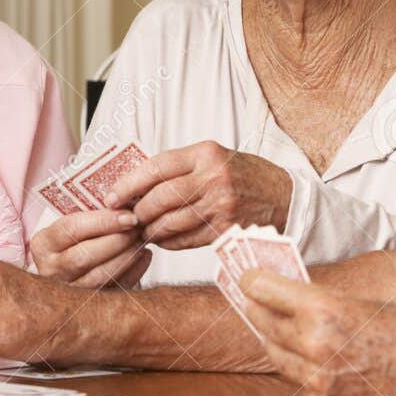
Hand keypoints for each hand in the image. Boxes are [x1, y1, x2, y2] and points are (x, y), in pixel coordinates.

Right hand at [30, 209, 152, 287]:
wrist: (64, 272)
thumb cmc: (73, 240)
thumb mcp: (71, 225)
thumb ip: (92, 216)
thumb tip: (127, 201)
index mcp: (43, 243)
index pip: (73, 229)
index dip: (104, 221)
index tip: (128, 215)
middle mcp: (50, 269)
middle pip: (85, 255)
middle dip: (117, 240)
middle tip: (138, 228)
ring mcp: (67, 290)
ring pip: (100, 276)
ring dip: (127, 257)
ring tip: (141, 241)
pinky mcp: (85, 305)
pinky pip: (113, 290)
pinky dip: (133, 272)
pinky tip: (143, 256)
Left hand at [106, 142, 292, 250]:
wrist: (284, 196)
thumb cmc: (242, 174)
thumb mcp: (213, 156)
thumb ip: (178, 167)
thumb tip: (134, 185)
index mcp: (206, 153)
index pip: (156, 167)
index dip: (127, 184)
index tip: (110, 196)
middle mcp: (213, 178)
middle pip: (159, 198)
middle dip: (136, 211)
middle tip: (126, 217)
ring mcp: (221, 206)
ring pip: (170, 223)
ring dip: (150, 230)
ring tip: (143, 230)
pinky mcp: (226, 230)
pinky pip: (186, 240)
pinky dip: (168, 242)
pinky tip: (163, 239)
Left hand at [240, 269, 395, 395]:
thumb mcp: (362, 300)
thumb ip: (320, 299)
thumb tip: (285, 293)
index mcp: (325, 310)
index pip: (263, 290)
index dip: (250, 281)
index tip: (245, 277)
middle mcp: (316, 345)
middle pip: (262, 322)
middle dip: (254, 308)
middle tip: (249, 298)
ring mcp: (320, 380)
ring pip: (276, 355)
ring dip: (273, 339)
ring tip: (272, 326)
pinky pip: (300, 381)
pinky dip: (301, 369)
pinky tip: (310, 357)